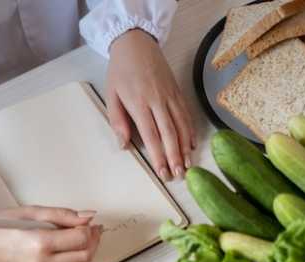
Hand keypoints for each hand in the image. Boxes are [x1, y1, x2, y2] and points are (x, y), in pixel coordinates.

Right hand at [0, 206, 101, 261]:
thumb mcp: (30, 212)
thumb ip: (62, 215)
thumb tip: (89, 216)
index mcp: (41, 242)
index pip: (81, 239)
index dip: (91, 229)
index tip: (89, 220)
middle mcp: (44, 261)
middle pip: (85, 256)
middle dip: (94, 241)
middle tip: (92, 227)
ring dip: (87, 249)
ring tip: (82, 233)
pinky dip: (74, 255)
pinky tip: (69, 242)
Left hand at [106, 29, 195, 180]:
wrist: (136, 43)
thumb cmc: (120, 71)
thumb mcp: (111, 95)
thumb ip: (117, 121)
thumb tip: (123, 145)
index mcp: (139, 103)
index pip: (151, 135)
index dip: (158, 155)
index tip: (162, 172)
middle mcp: (158, 101)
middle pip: (169, 133)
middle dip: (175, 156)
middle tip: (179, 175)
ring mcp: (170, 95)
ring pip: (181, 125)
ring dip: (185, 147)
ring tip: (188, 165)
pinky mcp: (177, 91)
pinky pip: (186, 113)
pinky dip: (191, 130)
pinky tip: (192, 144)